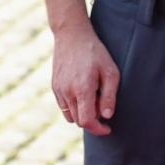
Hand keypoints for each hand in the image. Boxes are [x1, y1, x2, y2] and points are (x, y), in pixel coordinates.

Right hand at [50, 21, 118, 136]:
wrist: (71, 35)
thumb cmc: (95, 52)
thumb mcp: (110, 72)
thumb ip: (109, 96)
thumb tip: (106, 116)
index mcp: (82, 89)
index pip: (87, 121)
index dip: (98, 129)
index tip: (108, 128)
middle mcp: (67, 92)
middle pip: (78, 121)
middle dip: (92, 121)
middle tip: (102, 107)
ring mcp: (58, 89)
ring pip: (69, 115)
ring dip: (81, 115)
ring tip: (92, 100)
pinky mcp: (54, 85)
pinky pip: (63, 106)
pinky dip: (73, 107)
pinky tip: (82, 93)